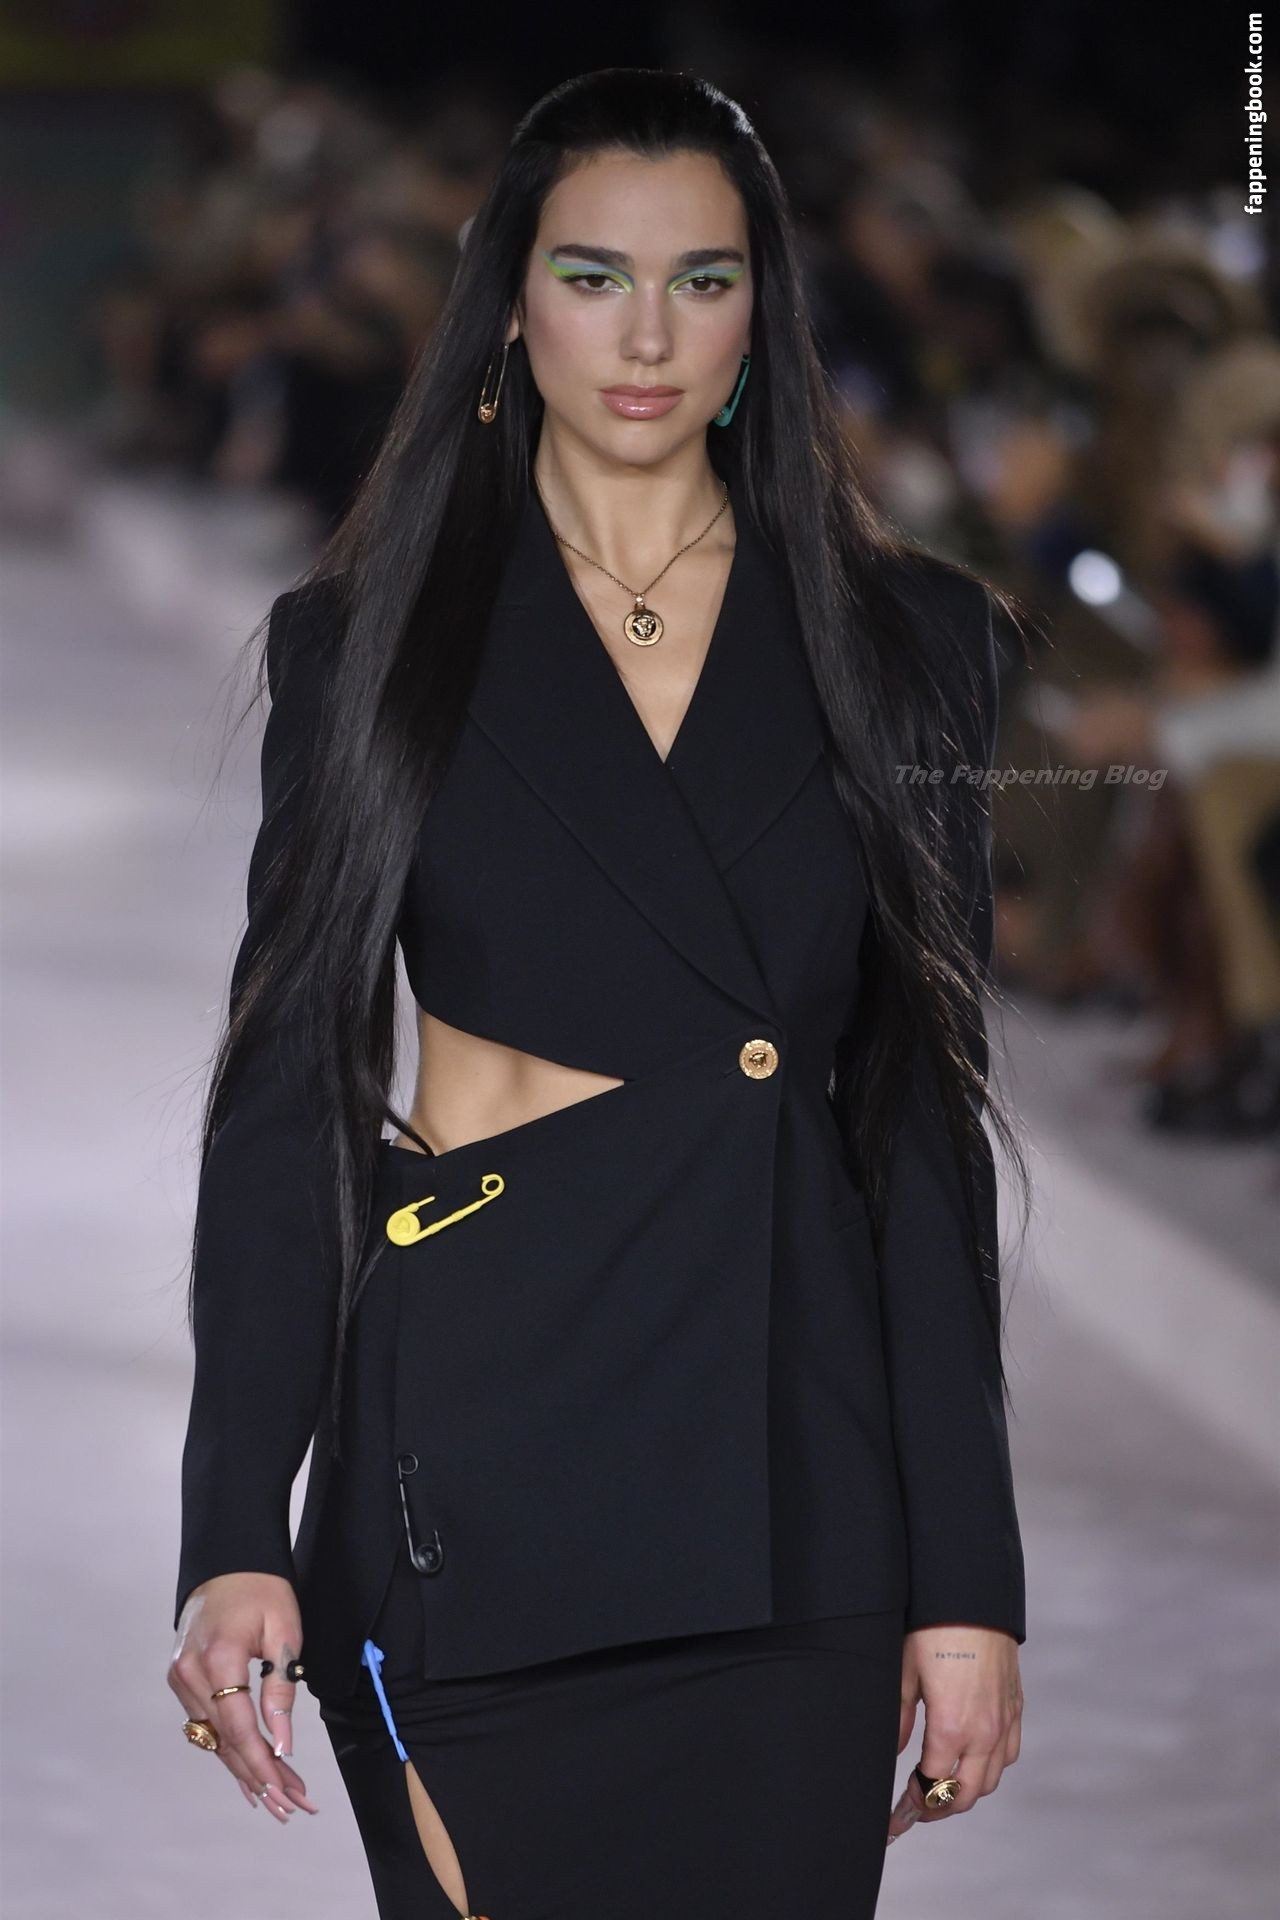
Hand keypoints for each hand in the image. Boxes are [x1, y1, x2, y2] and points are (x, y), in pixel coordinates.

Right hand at [168, 1572, 319, 1822]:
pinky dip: (228, 1748)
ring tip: (279, 1798)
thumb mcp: (285, 1631)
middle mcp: (190, 1675)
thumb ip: (280, 1688)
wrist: (227, 1559)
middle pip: (225, 1741)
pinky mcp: (180, 1679)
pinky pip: (206, 1724)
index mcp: (218, 1659)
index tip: (287, 1792)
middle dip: (260, 1777)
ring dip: (246, 1769)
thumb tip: (282, 1744)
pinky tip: (247, 1774)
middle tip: (291, 1808)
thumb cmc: (264, 1589)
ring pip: (214, 1738)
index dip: (263, 1764)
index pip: (239, 1728)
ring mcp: (180, 1678)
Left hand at [887, 1622, 1022, 1844]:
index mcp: (952, 1728)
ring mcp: (1004, 1721)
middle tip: (917, 1810)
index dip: (914, 1803)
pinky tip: (973, 1760)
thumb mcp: (904, 1671)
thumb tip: (896, 1750)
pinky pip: (1009, 1753)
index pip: (933, 1785)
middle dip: (939, 1807)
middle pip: (965, 1794)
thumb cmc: (933, 1627)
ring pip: (990, 1779)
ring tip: (942, 1788)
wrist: (972, 1594)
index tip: (898, 1812)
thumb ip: (899, 1718)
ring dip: (966, 1791)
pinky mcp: (1016, 1706)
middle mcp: (984, 1732)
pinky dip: (991, 1767)